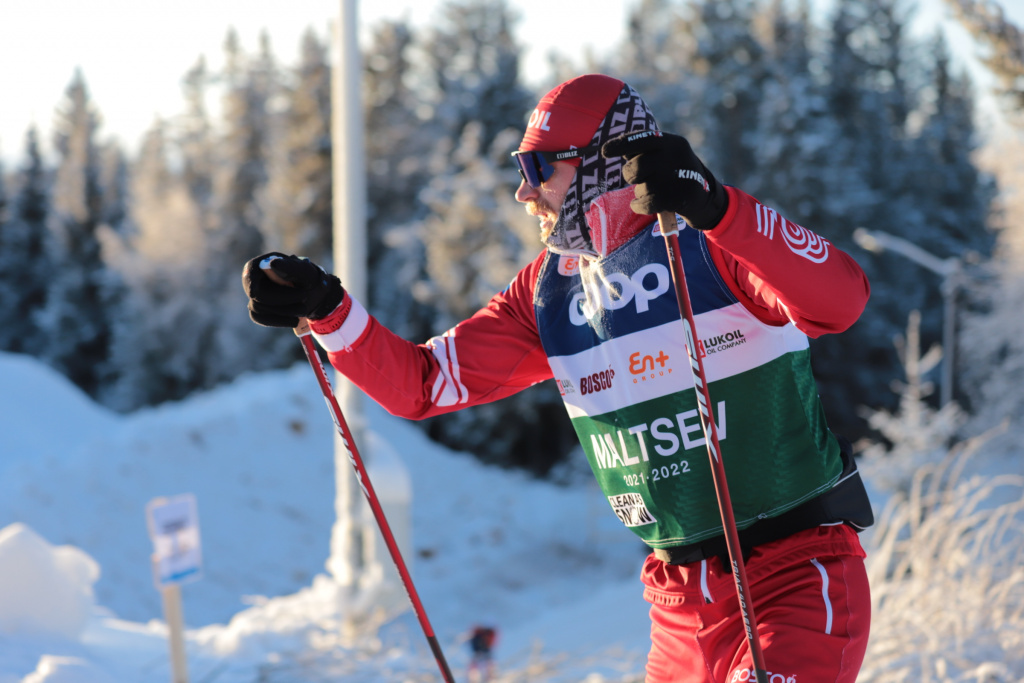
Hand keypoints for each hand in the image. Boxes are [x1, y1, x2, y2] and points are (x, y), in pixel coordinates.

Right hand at [242, 252, 344, 327]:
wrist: (314, 294)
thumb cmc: (308, 278)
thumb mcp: (304, 270)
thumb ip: (290, 266)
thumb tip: (273, 263)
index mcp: (263, 264)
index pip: (250, 271)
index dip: (250, 282)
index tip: (254, 293)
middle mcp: (254, 279)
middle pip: (257, 294)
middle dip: (282, 298)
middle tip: (304, 296)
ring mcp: (254, 295)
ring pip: (258, 308)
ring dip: (284, 310)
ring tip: (303, 308)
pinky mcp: (258, 310)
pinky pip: (260, 318)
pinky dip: (279, 320)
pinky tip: (294, 320)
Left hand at [601, 131, 727, 230]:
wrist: (706, 197)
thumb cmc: (678, 173)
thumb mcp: (667, 155)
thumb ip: (645, 151)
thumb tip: (619, 149)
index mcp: (672, 142)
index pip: (642, 138)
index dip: (621, 144)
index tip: (604, 152)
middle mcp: (675, 156)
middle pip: (635, 167)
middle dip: (630, 175)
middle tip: (638, 178)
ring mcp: (677, 177)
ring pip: (640, 187)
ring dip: (640, 192)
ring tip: (652, 191)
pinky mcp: (676, 197)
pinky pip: (645, 203)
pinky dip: (638, 206)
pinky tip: (639, 205)